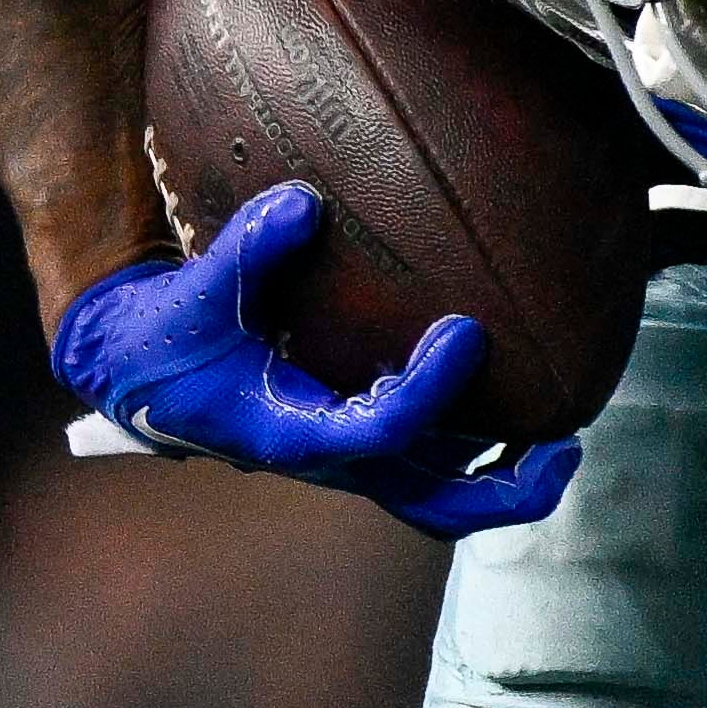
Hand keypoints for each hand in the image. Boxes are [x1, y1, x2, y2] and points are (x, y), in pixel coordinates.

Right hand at [50, 187, 579, 538]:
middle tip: (567, 448)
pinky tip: (516, 396)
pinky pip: (432, 455)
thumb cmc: (165, 339)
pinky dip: (479, 441)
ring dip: (505, 474)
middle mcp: (333, 458)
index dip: (429, 392)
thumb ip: (245, 251)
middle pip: (435, 505)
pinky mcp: (356, 436)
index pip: (378, 432)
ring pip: (441, 492)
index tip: (467, 332)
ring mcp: (350, 455)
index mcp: (292, 436)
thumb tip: (304, 202)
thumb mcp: (192, 296)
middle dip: (505, 490)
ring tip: (565, 438)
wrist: (139, 374)